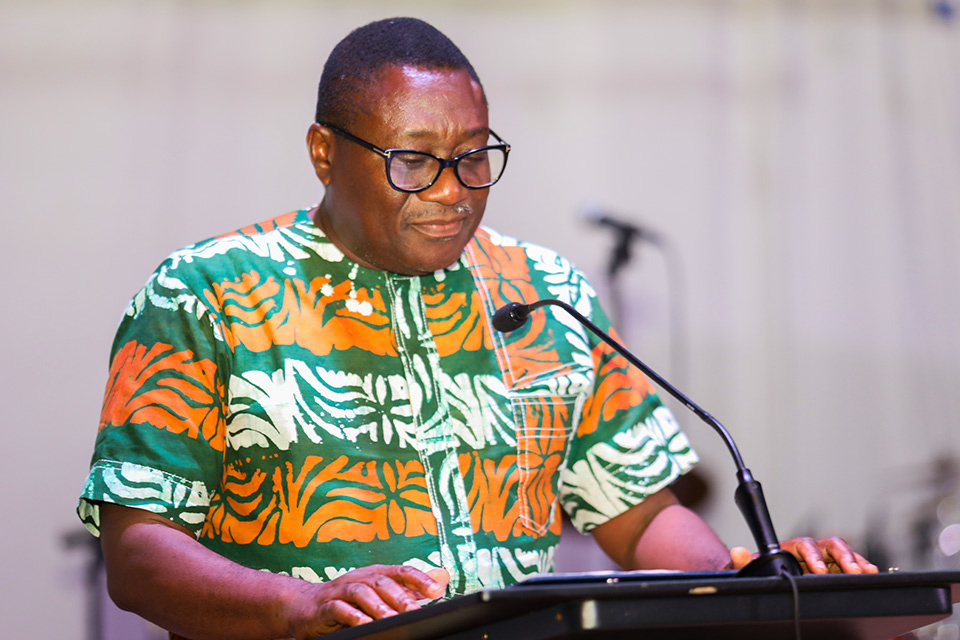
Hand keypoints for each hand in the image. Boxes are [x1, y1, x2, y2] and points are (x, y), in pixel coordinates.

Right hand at [287, 565, 449, 638]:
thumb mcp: (380, 590)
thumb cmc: (347, 599)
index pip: (400, 570)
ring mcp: (341, 590)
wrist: (305, 606)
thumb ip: (410, 586)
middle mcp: (359, 577)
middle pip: (382, 582)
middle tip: (416, 610)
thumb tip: (442, 577)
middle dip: (400, 596)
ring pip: (361, 593)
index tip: (436, 590)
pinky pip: (339, 608)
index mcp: (375, 573)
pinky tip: (364, 623)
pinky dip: (352, 615)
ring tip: (392, 618)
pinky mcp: (325, 606)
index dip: (418, 578)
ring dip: (378, 606)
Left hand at [729, 537, 878, 574]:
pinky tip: (871, 573)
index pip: (805, 545)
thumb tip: (736, 552)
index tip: (817, 569)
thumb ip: (745, 561)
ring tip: (867, 571)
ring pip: (844, 553)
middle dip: (843, 557)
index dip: (813, 556)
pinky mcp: (833, 568)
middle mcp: (810, 550)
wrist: (766, 572)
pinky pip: (851, 564)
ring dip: (856, 561)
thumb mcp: (751, 567)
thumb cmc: (760, 568)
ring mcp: (823, 558)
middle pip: (831, 546)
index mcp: (792, 546)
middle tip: (852, 571)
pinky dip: (862, 566)